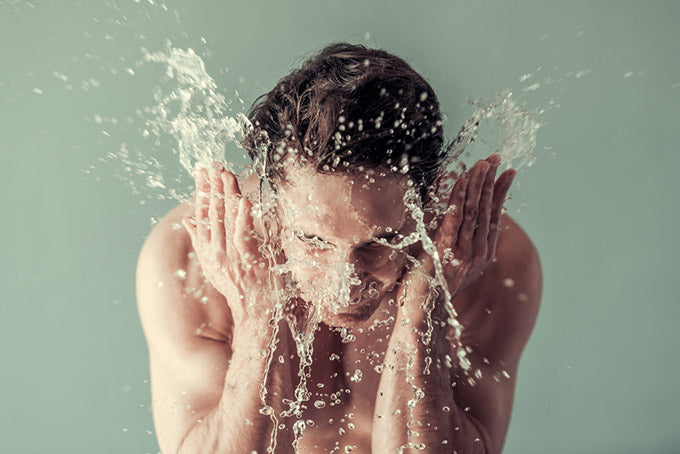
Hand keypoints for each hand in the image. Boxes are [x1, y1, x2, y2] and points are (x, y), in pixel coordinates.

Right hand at [182, 162, 273, 330]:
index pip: (203, 213)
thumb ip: (203, 240)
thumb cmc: (241, 287)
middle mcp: (216, 251)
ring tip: (225, 174)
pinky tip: (244, 200)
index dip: (201, 191)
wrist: (254, 313)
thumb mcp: (217, 264)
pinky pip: (244, 234)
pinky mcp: (247, 260)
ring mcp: (231, 256)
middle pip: (212, 212)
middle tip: (211, 164)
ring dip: (225, 195)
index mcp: (209, 249)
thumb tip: (189, 219)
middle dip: (211, 186)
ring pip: (226, 220)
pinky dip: (243, 217)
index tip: (200, 171)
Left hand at [433, 154, 514, 296]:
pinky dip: (459, 197)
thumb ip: (455, 246)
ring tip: (482, 163)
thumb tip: (455, 224)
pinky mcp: (445, 251)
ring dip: (477, 184)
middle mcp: (477, 254)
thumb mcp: (449, 265)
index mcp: (481, 256)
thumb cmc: (430, 290)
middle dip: (491, 182)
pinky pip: (454, 218)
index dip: (500, 193)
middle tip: (495, 159)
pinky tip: (461, 181)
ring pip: (474, 211)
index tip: (507, 173)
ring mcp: (463, 253)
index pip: (493, 217)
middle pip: (487, 210)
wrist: (421, 314)